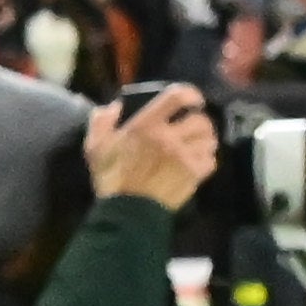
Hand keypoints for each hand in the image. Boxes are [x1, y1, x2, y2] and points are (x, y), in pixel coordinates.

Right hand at [87, 87, 218, 209]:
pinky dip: (207, 159)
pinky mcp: (194, 174)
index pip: (177, 97)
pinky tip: (197, 162)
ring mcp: (185, 156)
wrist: (128, 212)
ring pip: (208, 139)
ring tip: (197, 143)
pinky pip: (210, 160)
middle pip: (199, 119)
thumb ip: (101, 122)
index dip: (189, 94)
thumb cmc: (111, 179)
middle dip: (198, 121)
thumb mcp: (95, 148)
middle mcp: (169, 137)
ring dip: (205, 139)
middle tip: (193, 126)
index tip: (192, 99)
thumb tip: (114, 107)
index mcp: (146, 125)